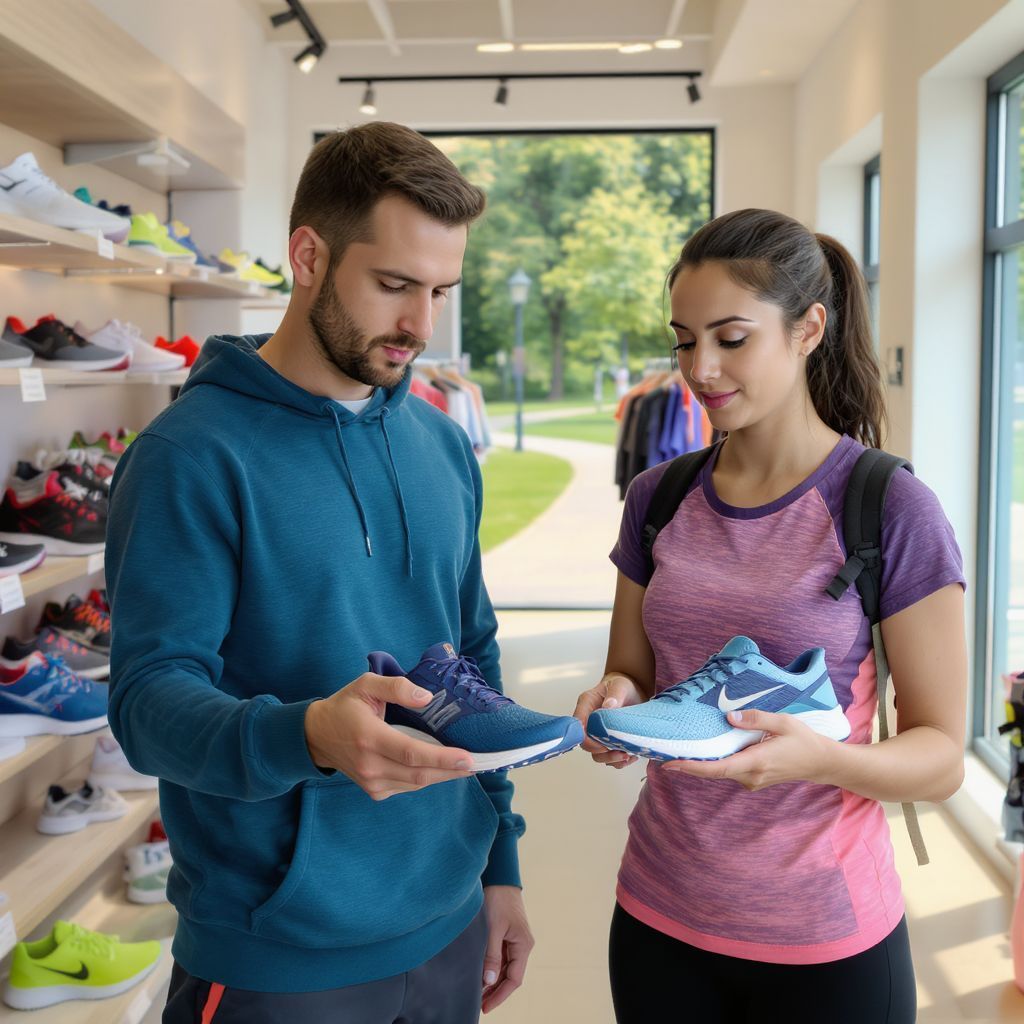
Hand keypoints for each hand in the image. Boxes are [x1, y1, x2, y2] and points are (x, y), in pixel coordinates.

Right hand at [304, 673, 472, 799]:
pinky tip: (441, 768)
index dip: (443, 758)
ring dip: (442, 776)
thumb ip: (396, 687)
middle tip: (478, 763)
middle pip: (419, 774)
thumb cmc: (345, 706)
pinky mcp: (374, 790)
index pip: (412, 753)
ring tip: (466, 766)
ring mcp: (371, 782)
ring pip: (416, 784)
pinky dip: (426, 778)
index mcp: (369, 737)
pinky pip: (407, 786)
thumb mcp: (366, 684)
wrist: (315, 736)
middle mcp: (370, 765)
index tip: (469, 758)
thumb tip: (427, 698)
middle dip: (451, 770)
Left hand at [481, 885, 533, 1013]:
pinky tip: (481, 974)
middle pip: (511, 976)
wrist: (500, 878)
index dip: (500, 995)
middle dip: (496, 992)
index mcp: (524, 945)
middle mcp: (522, 945)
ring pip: (506, 968)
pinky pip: (502, 958)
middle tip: (479, 1004)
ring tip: (478, 993)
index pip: (514, 979)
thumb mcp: (493, 928)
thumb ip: (492, 955)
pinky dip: (493, 968)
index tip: (485, 1007)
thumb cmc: (498, 900)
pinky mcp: (507, 935)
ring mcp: (515, 940)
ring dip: (493, 981)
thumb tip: (489, 981)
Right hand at [573, 673, 646, 768]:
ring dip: (612, 759)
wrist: (633, 691)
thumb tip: (608, 707)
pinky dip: (620, 761)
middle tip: (621, 753)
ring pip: (597, 755)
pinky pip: (610, 758)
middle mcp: (589, 721)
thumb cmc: (623, 685)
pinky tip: (632, 755)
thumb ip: (615, 694)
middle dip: (603, 752)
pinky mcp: (608, 741)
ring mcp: (598, 733)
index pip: (578, 727)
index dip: (588, 740)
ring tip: (628, 755)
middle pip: (587, 745)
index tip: (605, 744)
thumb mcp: (621, 685)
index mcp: (586, 705)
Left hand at [662, 709, 836, 790]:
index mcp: (757, 762)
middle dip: (689, 764)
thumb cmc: (804, 740)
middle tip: (662, 754)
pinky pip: (729, 771)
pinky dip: (714, 763)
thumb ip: (755, 719)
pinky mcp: (753, 779)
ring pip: (720, 772)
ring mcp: (752, 781)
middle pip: (714, 772)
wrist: (821, 763)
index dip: (692, 767)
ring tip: (677, 750)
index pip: (718, 768)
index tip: (670, 764)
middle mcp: (751, 776)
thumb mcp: (783, 722)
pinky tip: (703, 752)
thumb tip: (728, 717)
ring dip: (701, 763)